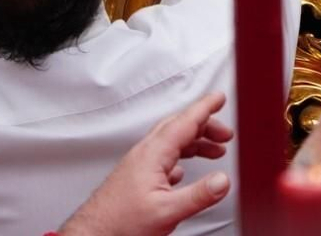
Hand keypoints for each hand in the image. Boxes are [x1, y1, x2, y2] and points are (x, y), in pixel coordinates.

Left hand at [60, 93, 232, 235]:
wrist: (95, 232)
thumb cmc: (121, 221)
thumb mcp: (167, 210)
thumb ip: (198, 194)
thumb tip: (222, 180)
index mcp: (153, 154)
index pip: (183, 122)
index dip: (204, 107)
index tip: (219, 97)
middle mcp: (145, 153)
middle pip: (178, 128)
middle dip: (204, 125)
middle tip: (225, 132)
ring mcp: (140, 164)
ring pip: (172, 142)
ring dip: (195, 142)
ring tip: (215, 150)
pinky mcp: (137, 176)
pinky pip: (163, 158)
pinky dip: (181, 157)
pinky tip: (185, 169)